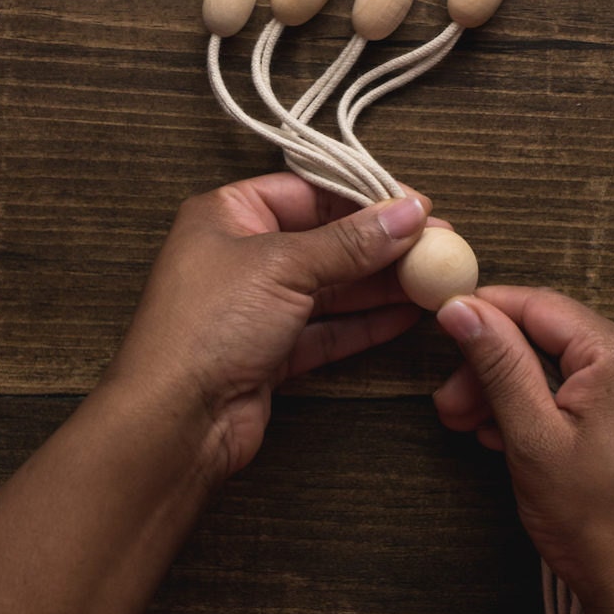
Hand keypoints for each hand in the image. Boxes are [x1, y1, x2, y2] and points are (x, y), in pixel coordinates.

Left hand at [108, 172, 430, 482]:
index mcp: (228, 213)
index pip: (309, 190)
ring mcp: (255, 305)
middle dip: (381, 243)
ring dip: (381, 283)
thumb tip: (409, 213)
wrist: (174, 423)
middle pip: (325, 238)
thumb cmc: (207, 327)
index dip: (365, 196)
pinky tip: (405, 315)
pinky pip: (326, 328)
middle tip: (439, 245)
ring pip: (331, 285)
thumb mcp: (284, 266)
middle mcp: (240, 254)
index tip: (417, 205)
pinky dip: (364, 322)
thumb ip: (352, 241)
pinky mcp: (270, 351)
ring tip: (434, 279)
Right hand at [434, 287, 613, 613]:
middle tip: (454, 400)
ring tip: (477, 424)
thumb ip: (497, 363)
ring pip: (568, 364)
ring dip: (518, 390)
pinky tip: (515, 430)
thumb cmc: (598, 527)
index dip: (487, 311)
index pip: (542, 306)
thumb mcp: (531, 437)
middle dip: (496, 368)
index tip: (447, 319)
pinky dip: (552, 403)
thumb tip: (462, 309)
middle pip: (553, 339)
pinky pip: (593, 385)